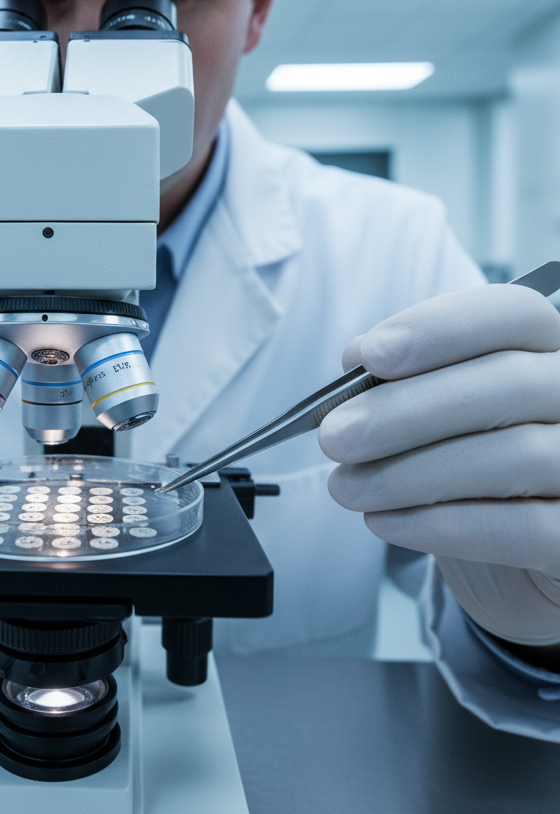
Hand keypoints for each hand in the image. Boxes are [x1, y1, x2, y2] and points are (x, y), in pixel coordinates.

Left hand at [323, 284, 559, 646]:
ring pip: (516, 455)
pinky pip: (526, 529)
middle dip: (406, 411)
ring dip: (411, 473)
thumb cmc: (465, 470)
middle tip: (335, 438)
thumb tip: (356, 365)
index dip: (439, 328)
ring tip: (347, 488)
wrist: (512, 560)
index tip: (369, 356)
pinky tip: (387, 522)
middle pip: (509, 384)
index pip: (514, 314)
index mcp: (548, 351)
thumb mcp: (434, 416)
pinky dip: (445, 525)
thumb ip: (403, 382)